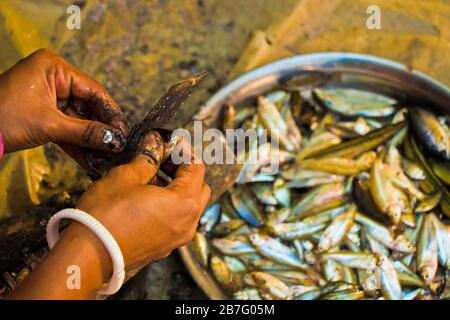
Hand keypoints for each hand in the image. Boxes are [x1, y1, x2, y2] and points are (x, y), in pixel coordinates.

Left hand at [0, 48, 128, 165]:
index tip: (125, 131)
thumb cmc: (3, 118)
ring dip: (91, 140)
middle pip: (88, 106)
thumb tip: (115, 140)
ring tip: (107, 156)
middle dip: (101, 129)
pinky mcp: (44, 112)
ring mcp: (49, 95)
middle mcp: (54, 77)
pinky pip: (67, 127)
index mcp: (54, 68)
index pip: (94, 90)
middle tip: (118, 146)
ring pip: (79, 119)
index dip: (111, 113)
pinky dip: (76, 143)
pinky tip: (91, 159)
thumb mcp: (49, 125)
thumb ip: (86, 132)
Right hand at [74, 131, 210, 269]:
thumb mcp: (126, 176)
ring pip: (189, 206)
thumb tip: (155, 143)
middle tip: (164, 157)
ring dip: (177, 187)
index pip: (196, 168)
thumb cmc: (107, 214)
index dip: (185, 151)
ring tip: (152, 175)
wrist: (89, 256)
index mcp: (185, 203)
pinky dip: (170, 205)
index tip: (171, 141)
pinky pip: (177, 221)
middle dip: (185, 170)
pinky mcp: (164, 247)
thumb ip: (147, 158)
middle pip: (199, 188)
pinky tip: (147, 196)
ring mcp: (177, 239)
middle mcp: (188, 223)